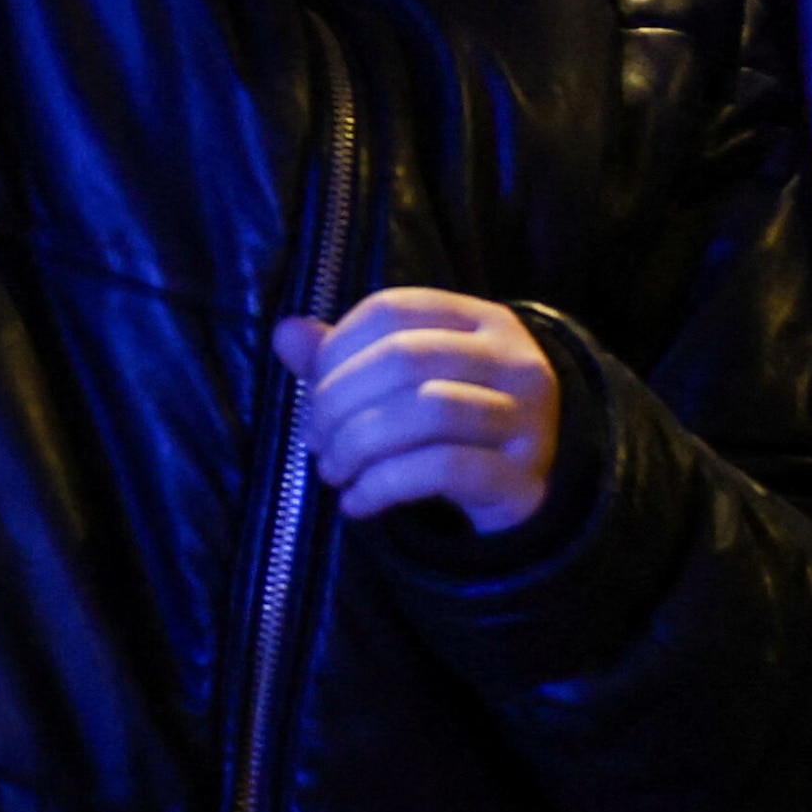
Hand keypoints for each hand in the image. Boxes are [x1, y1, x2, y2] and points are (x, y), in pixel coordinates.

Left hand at [272, 288, 563, 536]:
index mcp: (480, 319)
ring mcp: (527, 417)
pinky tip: (358, 501)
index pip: (391, 310)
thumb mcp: (403, 383)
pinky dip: (384, 485)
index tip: (312, 389)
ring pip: (427, 411)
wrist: (527, 490)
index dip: (336, 348)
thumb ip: (344, 357)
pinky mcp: (522, 475)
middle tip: (315, 441)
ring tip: (333, 471)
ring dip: (359, 444)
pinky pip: (443, 469)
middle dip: (339, 402)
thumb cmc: (453, 425)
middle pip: (404, 358)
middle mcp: (513, 359)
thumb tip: (284, 332)